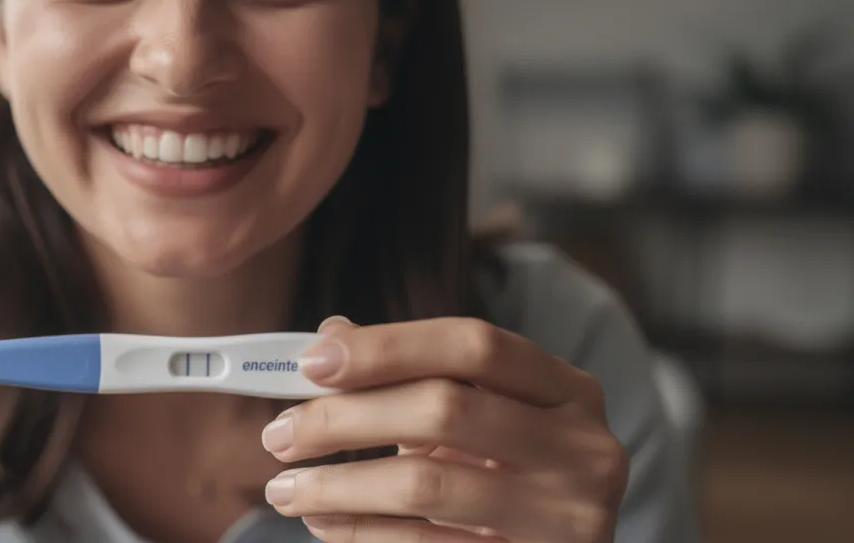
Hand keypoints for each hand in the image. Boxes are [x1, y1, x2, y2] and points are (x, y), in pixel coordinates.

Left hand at [260, 316, 628, 541]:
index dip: (388, 347)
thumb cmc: (511, 478)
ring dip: (338, 485)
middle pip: (445, 409)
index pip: (473, 345)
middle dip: (346, 418)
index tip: (312, 363)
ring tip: (285, 488)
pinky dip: (362, 533)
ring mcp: (566, 516)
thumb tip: (330, 338)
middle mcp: (582, 449)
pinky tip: (324, 524)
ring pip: (427, 485)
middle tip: (280, 434)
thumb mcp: (478, 418)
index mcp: (567, 391)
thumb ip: (413, 374)